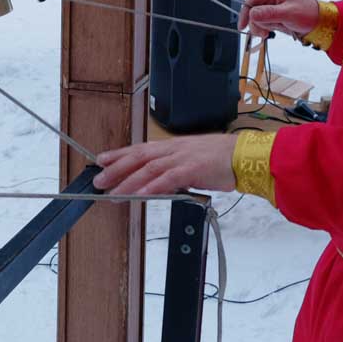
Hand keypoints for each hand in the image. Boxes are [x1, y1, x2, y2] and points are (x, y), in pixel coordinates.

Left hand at [92, 135, 237, 195]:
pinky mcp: (193, 169)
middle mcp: (173, 150)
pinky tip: (141, 194)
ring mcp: (182, 158)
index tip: (101, 160)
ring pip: (149, 168)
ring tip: (114, 192)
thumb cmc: (221, 159)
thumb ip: (173, 170)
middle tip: (98, 180)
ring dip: (129, 181)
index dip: (119, 154)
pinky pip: (169, 178)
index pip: (140, 149)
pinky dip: (153, 187)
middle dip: (116, 168)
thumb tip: (158, 182)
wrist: (244, 156)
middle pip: (139, 157)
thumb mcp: (191, 160)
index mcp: (172, 147)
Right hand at [237, 0, 318, 38]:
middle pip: (253, 9)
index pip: (252, 0)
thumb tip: (252, 14)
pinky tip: (276, 28)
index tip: (243, 27)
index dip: (245, 13)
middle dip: (256, 22)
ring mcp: (274, 4)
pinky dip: (267, 26)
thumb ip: (269, 13)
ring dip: (263, 26)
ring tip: (274, 30)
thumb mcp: (288, 13)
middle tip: (263, 33)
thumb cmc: (308, 14)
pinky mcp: (276, 12)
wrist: (320, 22)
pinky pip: (265, 20)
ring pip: (258, 16)